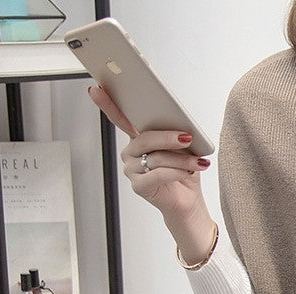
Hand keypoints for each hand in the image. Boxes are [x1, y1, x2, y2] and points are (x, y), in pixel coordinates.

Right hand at [86, 84, 210, 222]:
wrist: (188, 201)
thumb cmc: (185, 172)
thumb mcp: (183, 149)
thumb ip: (176, 135)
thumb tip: (181, 128)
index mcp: (139, 139)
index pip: (120, 118)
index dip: (107, 104)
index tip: (97, 89)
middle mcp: (131, 153)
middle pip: (145, 138)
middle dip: (169, 138)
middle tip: (188, 137)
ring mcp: (132, 170)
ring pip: (156, 158)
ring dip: (181, 159)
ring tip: (198, 162)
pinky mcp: (139, 186)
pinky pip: (158, 174)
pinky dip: (176, 172)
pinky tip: (189, 172)